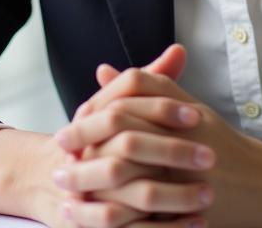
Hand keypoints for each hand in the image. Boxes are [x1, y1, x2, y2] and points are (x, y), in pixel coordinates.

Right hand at [0, 47, 198, 227]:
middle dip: (172, 153)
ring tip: (207, 196)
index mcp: (90, 118)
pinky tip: (194, 224)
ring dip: (174, 198)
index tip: (196, 115)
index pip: (123, 108)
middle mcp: (84, 152)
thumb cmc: (99, 141)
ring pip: (132, 195)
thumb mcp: (120, 107)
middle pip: (128, 148)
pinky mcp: (89, 223)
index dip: (160, 110)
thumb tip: (179, 50)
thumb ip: (151, 82)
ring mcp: (85, 191)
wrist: (52, 183)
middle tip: (210, 157)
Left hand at [56, 57, 261, 227]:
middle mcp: (180, 135)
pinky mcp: (189, 207)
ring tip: (66, 191)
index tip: (67, 126)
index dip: (92, 112)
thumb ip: (145, 88)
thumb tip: (101, 72)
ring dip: (91, 183)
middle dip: (84, 146)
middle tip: (59, 158)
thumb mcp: (185, 108)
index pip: (124, 99)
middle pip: (119, 132)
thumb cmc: (222, 143)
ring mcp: (185, 172)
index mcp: (178, 109)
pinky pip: (144, 214)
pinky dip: (115, 217)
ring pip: (127, 175)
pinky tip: (93, 220)